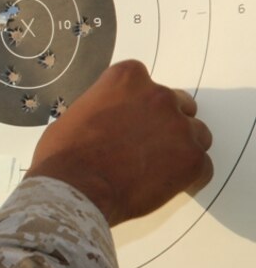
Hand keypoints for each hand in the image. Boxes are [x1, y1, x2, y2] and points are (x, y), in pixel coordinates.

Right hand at [25, 60, 212, 225]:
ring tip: (156, 169)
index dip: (137, 104)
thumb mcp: (76, 114)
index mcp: (128, 79)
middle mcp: (159, 95)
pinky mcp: (192, 160)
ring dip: (181, 148)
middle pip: (179, 105)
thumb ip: (104, 109)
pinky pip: (203, 166)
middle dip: (165, 123)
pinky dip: (189, 176)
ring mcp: (180, 127)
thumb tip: (110, 122)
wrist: (74, 188)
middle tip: (145, 146)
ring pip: (196, 134)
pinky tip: (165, 185)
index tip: (128, 120)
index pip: (145, 83)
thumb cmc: (64, 154)